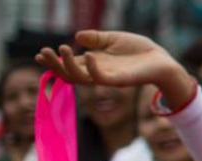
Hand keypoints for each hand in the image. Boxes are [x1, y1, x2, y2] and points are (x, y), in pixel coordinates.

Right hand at [36, 30, 193, 106]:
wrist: (161, 60)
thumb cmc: (139, 50)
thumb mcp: (113, 39)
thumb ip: (96, 39)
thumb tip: (78, 37)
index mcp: (95, 63)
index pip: (70, 65)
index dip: (55, 61)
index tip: (40, 54)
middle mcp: (98, 72)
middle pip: (70, 74)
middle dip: (55, 65)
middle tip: (44, 52)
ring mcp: (108, 78)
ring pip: (82, 78)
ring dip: (69, 66)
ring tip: (62, 49)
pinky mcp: (120, 80)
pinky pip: (102, 78)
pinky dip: (93, 68)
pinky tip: (89, 55)